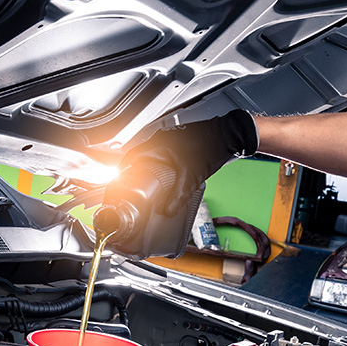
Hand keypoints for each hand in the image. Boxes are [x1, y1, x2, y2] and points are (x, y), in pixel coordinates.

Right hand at [114, 110, 257, 216]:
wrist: (228, 135)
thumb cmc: (211, 146)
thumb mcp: (191, 176)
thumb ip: (178, 196)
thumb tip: (168, 210)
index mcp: (157, 144)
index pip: (130, 158)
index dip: (122, 172)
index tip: (119, 184)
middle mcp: (159, 139)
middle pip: (137, 159)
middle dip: (133, 174)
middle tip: (131, 189)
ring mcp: (168, 140)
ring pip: (149, 157)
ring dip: (145, 170)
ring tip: (145, 186)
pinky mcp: (176, 143)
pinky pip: (159, 155)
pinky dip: (157, 166)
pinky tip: (163, 176)